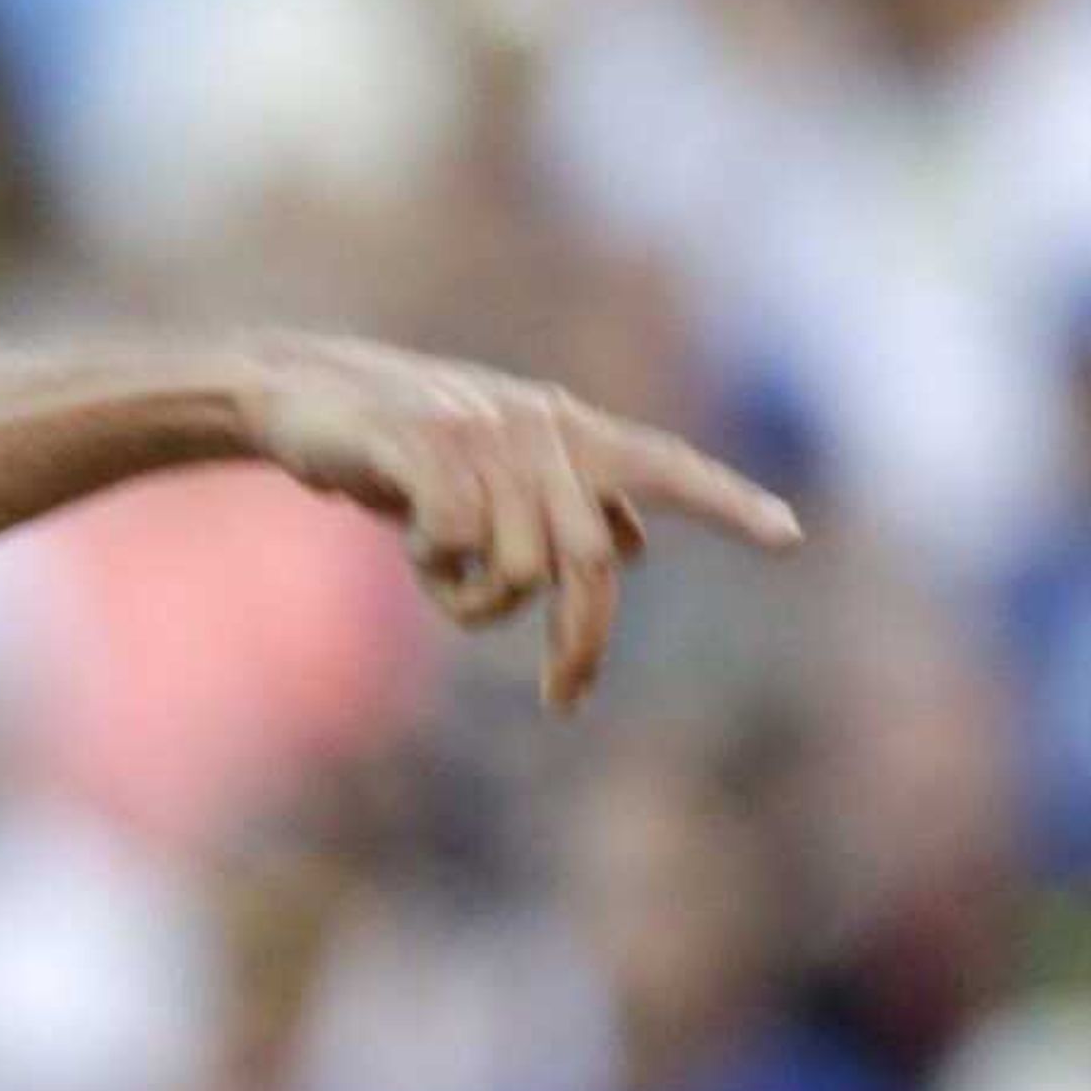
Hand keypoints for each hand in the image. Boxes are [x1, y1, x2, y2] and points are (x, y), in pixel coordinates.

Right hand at [237, 337, 802, 710]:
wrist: (301, 389)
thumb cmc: (401, 441)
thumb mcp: (494, 467)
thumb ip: (566, 499)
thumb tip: (639, 547)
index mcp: (568, 428)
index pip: (665, 465)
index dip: (728, 502)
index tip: (789, 539)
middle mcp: (541, 426)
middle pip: (591, 562)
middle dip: (580, 643)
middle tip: (564, 701)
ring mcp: (484, 435)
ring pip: (518, 568)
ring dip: (476, 600)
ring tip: (437, 574)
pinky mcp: (426, 447)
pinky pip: (454, 546)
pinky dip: (434, 567)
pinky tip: (406, 540)